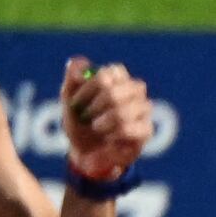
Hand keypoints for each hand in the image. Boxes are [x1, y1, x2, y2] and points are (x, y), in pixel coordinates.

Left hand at [58, 55, 155, 188]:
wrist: (86, 153)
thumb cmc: (80, 123)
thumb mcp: (69, 100)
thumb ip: (71, 78)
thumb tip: (80, 64)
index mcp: (118, 79)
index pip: (113, 72)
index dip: (92, 86)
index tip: (77, 102)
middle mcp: (135, 91)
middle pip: (116, 91)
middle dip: (95, 106)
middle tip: (86, 116)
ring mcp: (143, 110)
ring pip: (122, 111)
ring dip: (103, 122)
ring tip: (96, 128)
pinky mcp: (146, 130)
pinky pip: (127, 129)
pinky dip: (112, 135)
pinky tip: (109, 139)